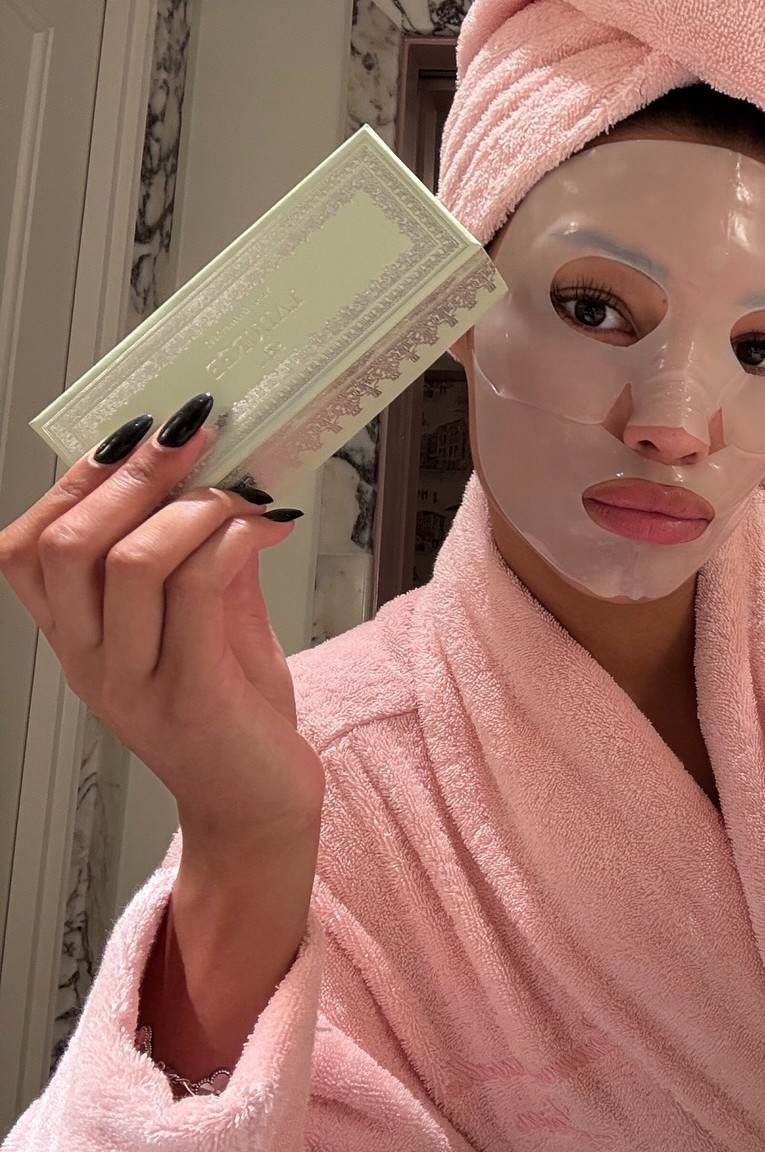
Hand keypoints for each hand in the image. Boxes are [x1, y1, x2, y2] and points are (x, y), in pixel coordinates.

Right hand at [0, 394, 322, 858]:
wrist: (257, 808)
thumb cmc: (232, 713)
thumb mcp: (208, 622)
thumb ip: (201, 558)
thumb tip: (223, 480)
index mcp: (78, 637)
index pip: (26, 549)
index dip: (73, 481)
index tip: (131, 432)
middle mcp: (90, 660)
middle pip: (67, 546)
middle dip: (132, 475)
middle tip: (193, 433)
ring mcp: (136, 682)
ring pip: (129, 563)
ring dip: (190, 505)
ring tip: (239, 486)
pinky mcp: (193, 695)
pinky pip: (198, 593)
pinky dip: (230, 541)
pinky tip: (263, 526)